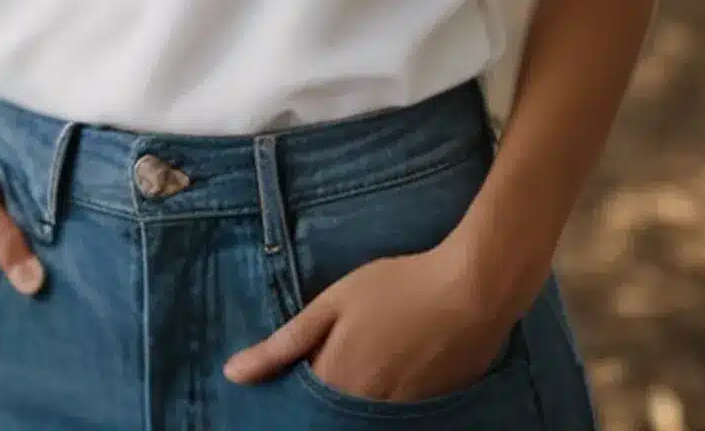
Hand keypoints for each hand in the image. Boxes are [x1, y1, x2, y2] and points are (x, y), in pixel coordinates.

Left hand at [222, 243, 510, 403]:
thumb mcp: (333, 302)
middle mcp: (361, 411)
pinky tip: (388, 373)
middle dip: (317, 402)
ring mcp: (396, 417)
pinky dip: (380, 403)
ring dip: (349, 404)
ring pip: (357, 420)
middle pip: (327, 417)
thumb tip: (233, 374)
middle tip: (333, 362)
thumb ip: (283, 342)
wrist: (471, 293)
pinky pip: (389, 419)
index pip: (296, 404)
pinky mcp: (424, 415)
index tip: (286, 376)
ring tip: (361, 366)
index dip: (288, 391)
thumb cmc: (398, 287)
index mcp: (333, 383)